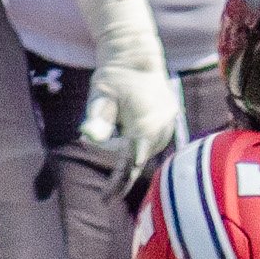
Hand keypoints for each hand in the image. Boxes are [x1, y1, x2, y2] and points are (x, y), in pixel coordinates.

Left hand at [66, 0, 178, 176]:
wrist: (139, 58)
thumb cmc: (114, 77)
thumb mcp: (100, 96)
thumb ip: (97, 119)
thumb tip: (89, 138)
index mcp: (145, 126)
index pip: (130, 163)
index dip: (118, 183)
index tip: (106, 200)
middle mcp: (161, 129)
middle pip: (137, 159)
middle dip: (119, 165)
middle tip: (106, 168)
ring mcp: (168, 127)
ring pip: (145, 151)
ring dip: (129, 152)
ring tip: (120, 132)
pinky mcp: (169, 124)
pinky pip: (152, 143)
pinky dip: (139, 144)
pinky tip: (132, 126)